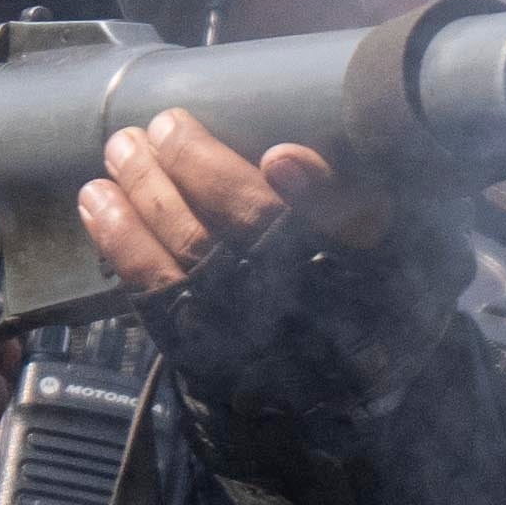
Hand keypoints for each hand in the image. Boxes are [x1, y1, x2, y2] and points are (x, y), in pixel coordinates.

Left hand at [79, 111, 458, 421]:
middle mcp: (314, 322)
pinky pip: (155, 301)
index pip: (355, 242)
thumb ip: (367, 197)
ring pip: (191, 264)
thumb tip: (288, 159)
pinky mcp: (207, 357)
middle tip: (164, 126)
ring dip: (147, 199)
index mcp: (380, 285)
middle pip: (255, 243)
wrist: (346, 379)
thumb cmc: (375, 284)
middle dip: (198, 176)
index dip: (317, 201)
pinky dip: (121, 246)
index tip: (282, 158)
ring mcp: (253, 346)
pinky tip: (99, 202)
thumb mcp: (406, 242)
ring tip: (122, 149)